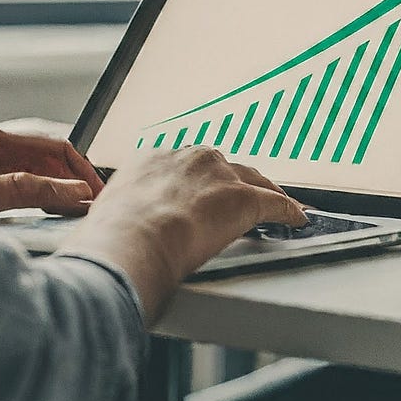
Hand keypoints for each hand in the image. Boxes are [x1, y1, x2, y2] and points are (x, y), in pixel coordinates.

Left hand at [0, 119, 103, 216]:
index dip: (84, 169)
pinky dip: (33, 190)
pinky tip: (34, 210)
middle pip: (47, 154)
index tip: (101, 193)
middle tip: (95, 206)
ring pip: (30, 165)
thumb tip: (71, 191)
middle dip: (74, 177)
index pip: (59, 145)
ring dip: (54, 183)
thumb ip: (24, 191)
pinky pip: (12, 175)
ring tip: (73, 211)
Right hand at [59, 147, 306, 321]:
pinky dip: (288, 211)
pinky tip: (297, 219)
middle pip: (222, 166)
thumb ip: (117, 221)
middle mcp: (187, 157)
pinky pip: (274, 202)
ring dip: (263, 192)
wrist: (133, 241)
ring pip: (252, 179)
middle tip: (238, 197)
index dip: (195, 181)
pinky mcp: (244, 199)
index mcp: (151, 159)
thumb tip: (103, 243)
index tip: (198, 193)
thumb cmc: (111, 241)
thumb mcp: (107, 219)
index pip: (183, 166)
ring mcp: (218, 175)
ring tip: (275, 203)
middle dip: (231, 180)